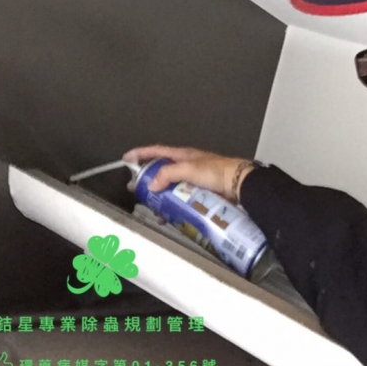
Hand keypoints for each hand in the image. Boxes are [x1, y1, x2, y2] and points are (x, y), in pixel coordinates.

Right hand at [122, 145, 250, 200]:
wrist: (239, 184)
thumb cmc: (216, 172)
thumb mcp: (188, 169)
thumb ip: (167, 174)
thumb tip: (151, 185)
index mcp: (183, 155)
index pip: (157, 151)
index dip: (141, 153)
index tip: (126, 158)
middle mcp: (186, 165)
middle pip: (161, 170)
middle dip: (147, 178)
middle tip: (135, 187)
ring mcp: (192, 180)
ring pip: (170, 186)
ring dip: (159, 195)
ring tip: (150, 205)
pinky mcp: (198, 193)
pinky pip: (180, 198)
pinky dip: (172, 204)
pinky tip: (167, 214)